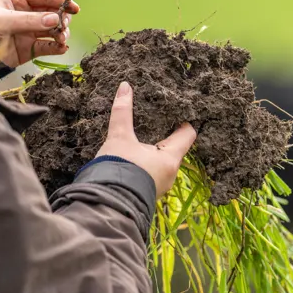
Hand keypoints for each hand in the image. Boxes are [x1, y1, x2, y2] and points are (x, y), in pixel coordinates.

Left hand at [0, 0, 79, 67]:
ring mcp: (28, 29)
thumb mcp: (1, 21)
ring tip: (62, 38)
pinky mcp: (29, 47)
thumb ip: (29, 20)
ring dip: (61, 33)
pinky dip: (57, 47)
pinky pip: (48, 46)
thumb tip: (55, 20)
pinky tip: (62, 47)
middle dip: (62, 18)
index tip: (73, 6)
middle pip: (52, 11)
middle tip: (64, 25)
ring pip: (53, 29)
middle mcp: (24, 12)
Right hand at [97, 82, 196, 196]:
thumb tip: (125, 87)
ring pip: (163, 162)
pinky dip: (147, 163)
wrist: (104, 205)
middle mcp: (171, 173)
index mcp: (171, 158)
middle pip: (175, 148)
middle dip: (166, 135)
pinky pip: (153, 173)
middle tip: (156, 120)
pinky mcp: (148, 193)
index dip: (183, 121)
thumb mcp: (119, 138)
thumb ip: (122, 112)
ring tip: (143, 138)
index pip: (188, 134)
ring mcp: (161, 186)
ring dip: (156, 151)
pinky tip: (134, 157)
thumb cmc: (117, 169)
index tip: (175, 111)